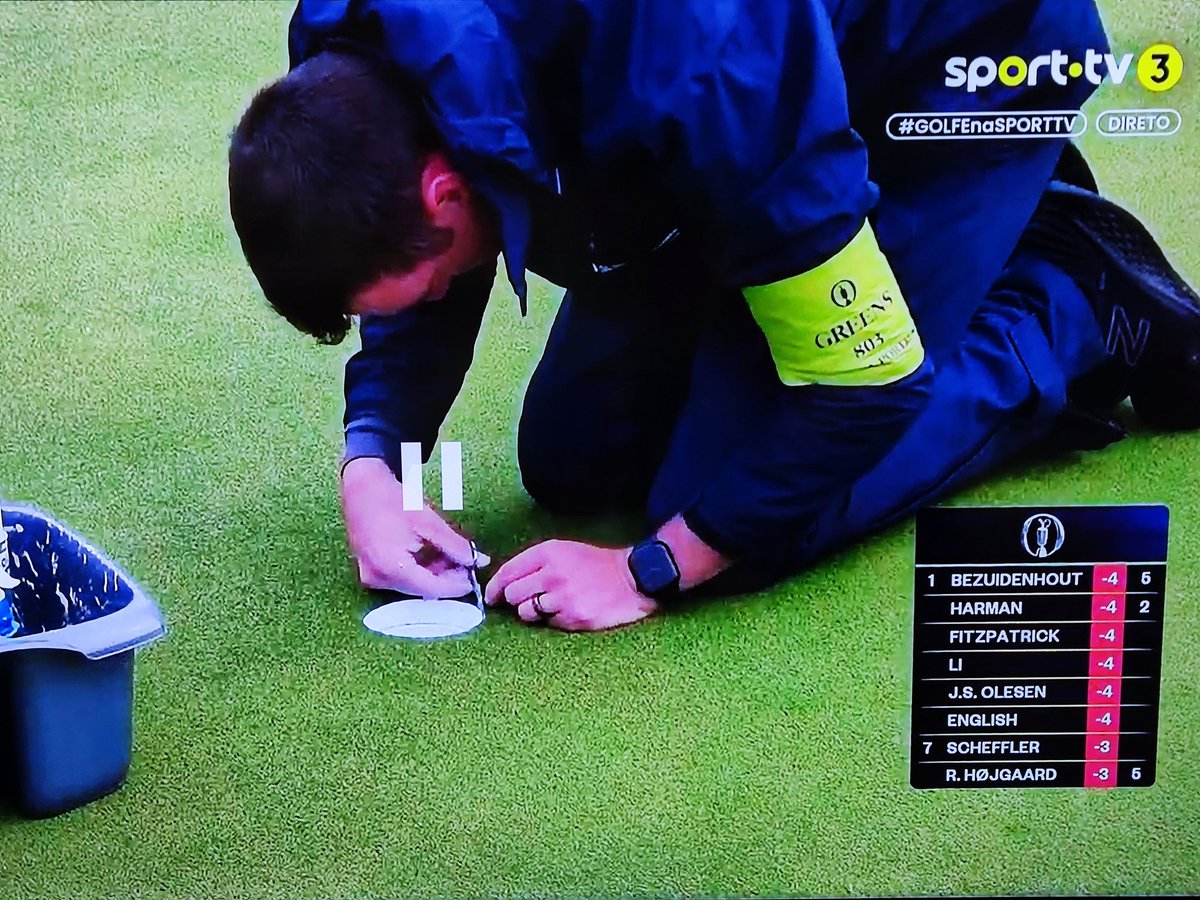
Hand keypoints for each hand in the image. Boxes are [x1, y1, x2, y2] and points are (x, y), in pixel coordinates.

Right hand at [340, 456, 473, 596]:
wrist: (362, 487)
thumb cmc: (394, 501)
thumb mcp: (430, 523)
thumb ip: (456, 546)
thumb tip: (479, 561)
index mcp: (391, 567)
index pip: (431, 589)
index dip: (455, 586)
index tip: (473, 580)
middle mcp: (377, 578)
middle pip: (421, 589)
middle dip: (445, 579)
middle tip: (466, 565)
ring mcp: (370, 576)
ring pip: (411, 584)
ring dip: (433, 574)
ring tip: (450, 556)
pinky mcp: (369, 571)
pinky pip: (399, 577)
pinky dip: (417, 570)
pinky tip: (431, 555)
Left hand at [484, 539, 657, 630]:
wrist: (632, 577)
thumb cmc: (595, 564)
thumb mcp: (564, 550)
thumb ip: (534, 563)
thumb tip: (503, 584)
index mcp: (548, 553)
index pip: (508, 571)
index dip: (494, 587)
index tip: (491, 597)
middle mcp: (552, 573)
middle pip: (513, 594)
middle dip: (516, 599)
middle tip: (529, 599)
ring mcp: (563, 597)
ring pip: (527, 612)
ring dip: (534, 611)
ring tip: (553, 604)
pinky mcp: (574, 617)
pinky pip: (549, 623)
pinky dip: (555, 619)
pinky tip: (570, 609)